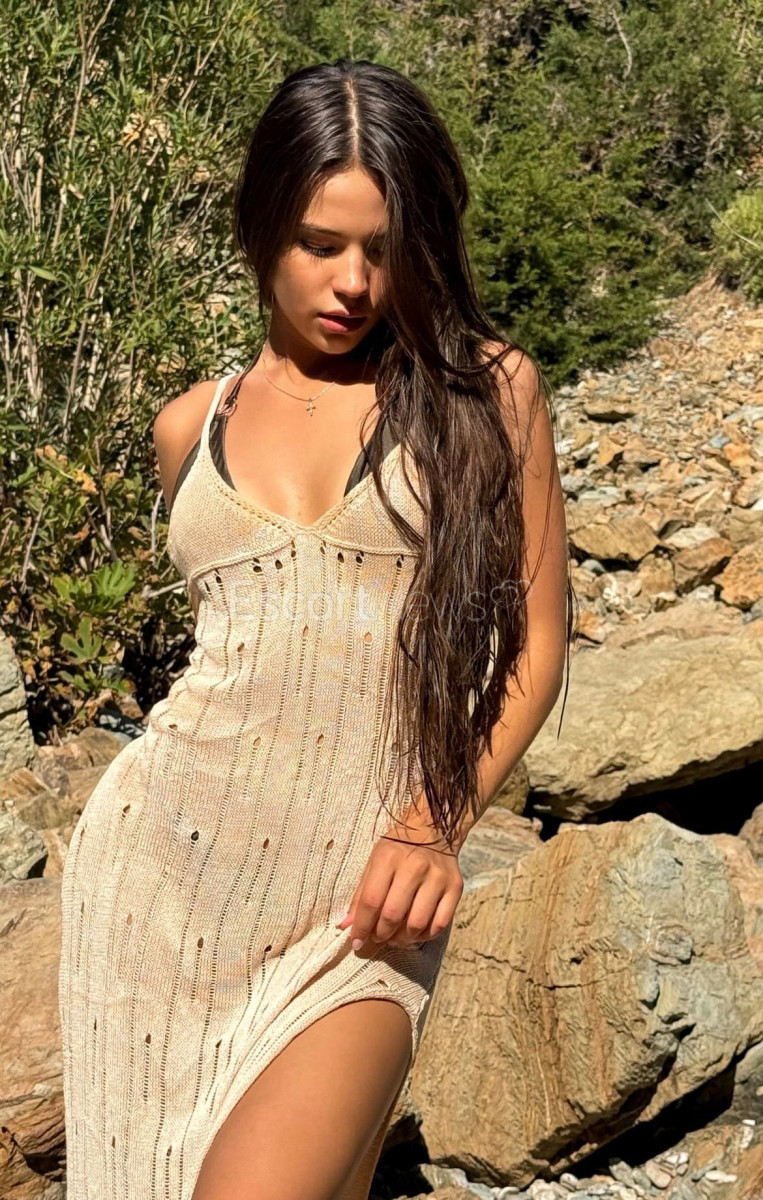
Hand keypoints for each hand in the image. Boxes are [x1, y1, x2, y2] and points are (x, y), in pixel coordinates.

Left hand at [335, 835, 463, 950]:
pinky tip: (415, 932)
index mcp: (389, 858)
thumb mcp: (374, 862)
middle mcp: (415, 867)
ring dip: (402, 939)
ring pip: (417, 924)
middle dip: (380, 935)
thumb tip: (345, 926)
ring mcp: (438, 878)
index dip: (361, 927)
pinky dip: (424, 935)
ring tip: (394, 937)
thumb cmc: (398, 848)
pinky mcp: (455, 887)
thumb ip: (360, 894)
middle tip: (376, 938)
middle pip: (393, 915)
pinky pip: (440, 924)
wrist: (433, 829)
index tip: (356, 942)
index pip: (371, 901)